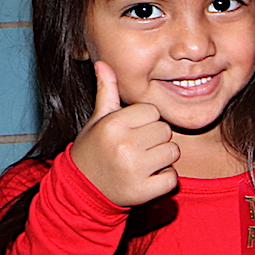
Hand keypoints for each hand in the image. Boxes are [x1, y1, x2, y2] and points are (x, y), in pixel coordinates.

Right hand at [68, 63, 178, 206]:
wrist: (81, 190)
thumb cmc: (94, 149)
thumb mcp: (97, 121)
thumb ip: (105, 92)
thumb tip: (102, 63)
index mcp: (113, 124)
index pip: (153, 112)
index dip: (145, 122)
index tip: (131, 132)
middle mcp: (124, 145)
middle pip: (165, 131)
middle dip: (155, 139)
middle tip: (136, 149)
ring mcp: (134, 169)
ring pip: (173, 153)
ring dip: (162, 159)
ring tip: (140, 163)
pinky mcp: (144, 191)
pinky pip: (172, 179)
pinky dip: (163, 181)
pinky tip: (144, 179)